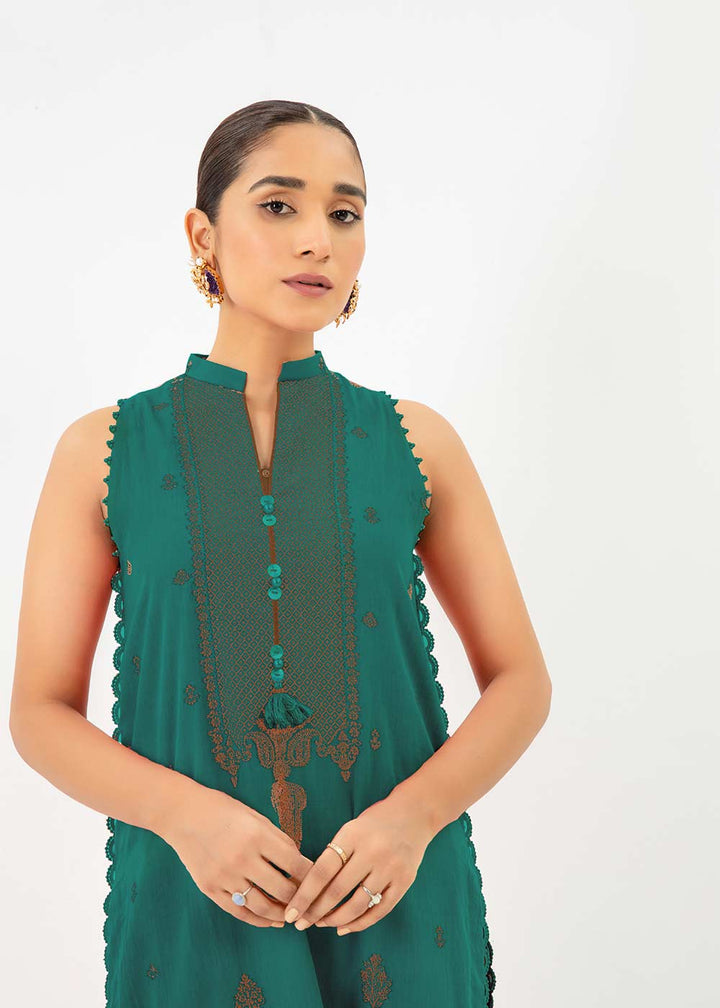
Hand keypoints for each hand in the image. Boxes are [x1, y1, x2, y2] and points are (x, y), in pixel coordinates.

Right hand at [158, 781, 314, 927]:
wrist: (183, 814)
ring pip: (261, 906)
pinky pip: (238, 911)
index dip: (310, 875)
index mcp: (258, 836)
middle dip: (299, 897)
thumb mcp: (255, 817)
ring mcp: (224, 876)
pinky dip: (257, 919)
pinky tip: (269, 920)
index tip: (319, 880)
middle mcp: (242, 858)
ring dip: (280, 914)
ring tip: (290, 915)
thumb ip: (277, 840)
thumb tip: (300, 864)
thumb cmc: (224, 811)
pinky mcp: (210, 888)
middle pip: (282, 889)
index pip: (295, 863)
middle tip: (308, 901)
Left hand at [283, 788, 437, 934]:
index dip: (304, 895)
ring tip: (321, 923)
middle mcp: (373, 851)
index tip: (291, 913)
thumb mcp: (350, 829)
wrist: (414, 813)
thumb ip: (333, 856)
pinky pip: (379, 910)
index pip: (322, 870)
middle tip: (301, 924)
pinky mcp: (405, 881)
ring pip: (357, 905)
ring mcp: (391, 867)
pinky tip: (344, 927)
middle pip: (337, 891)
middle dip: (315, 912)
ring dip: (335, 920)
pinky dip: (359, 923)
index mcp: (353, 834)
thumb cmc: (374, 823)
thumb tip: (307, 892)